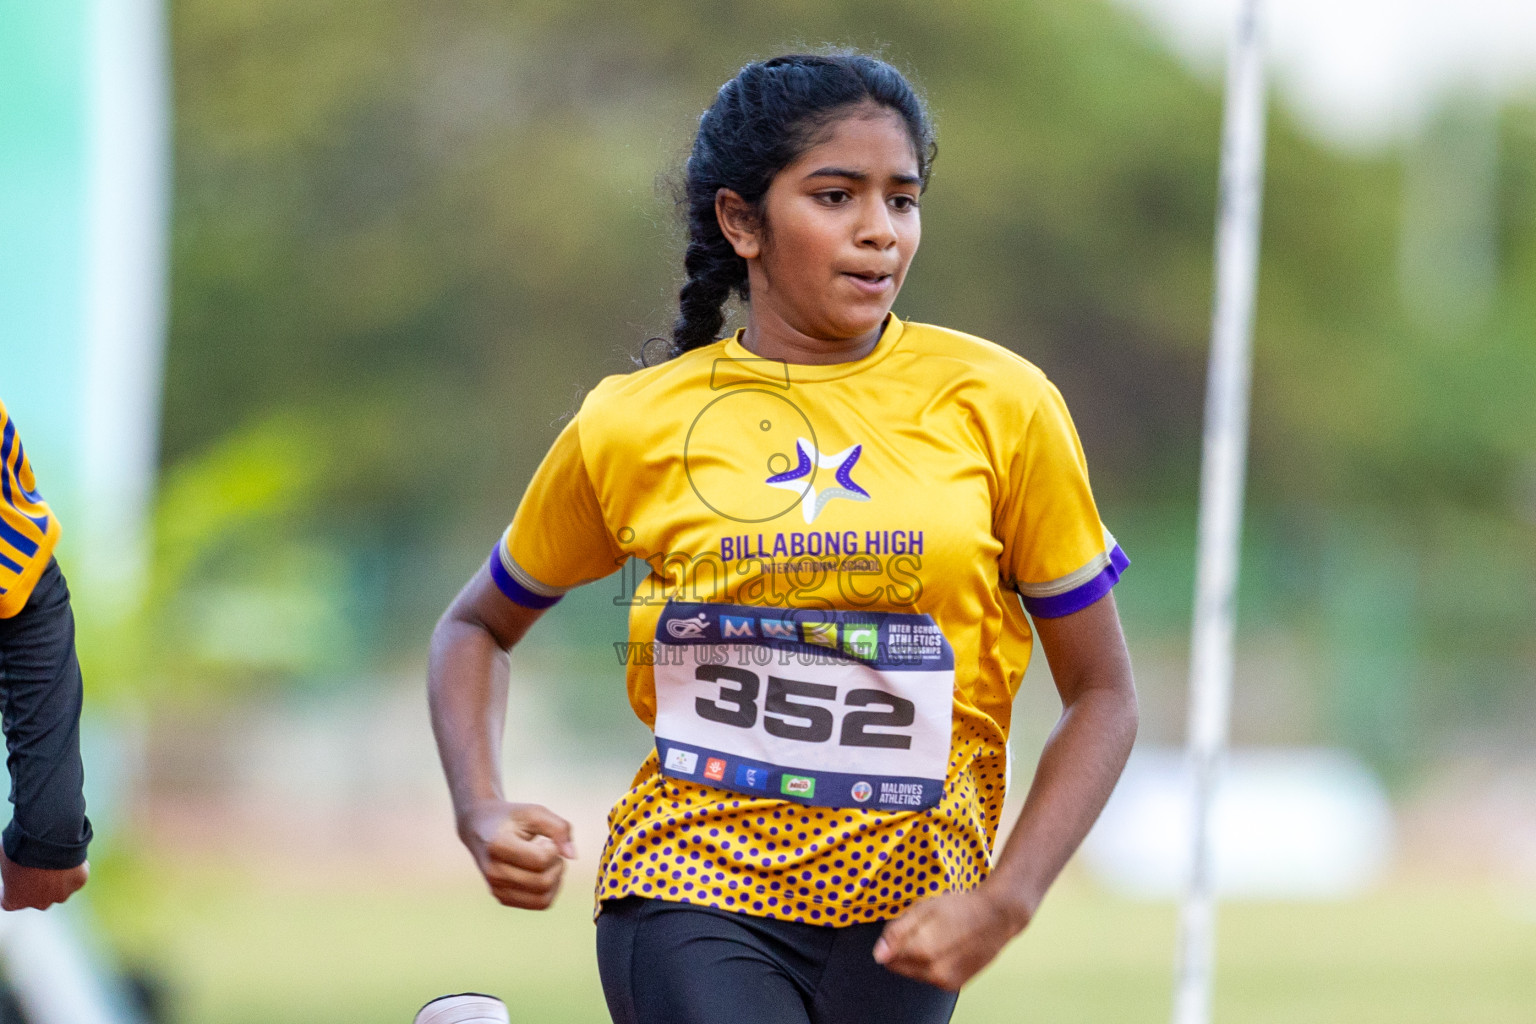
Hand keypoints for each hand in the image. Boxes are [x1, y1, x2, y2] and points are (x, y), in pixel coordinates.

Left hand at [0, 849, 88, 910]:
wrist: (49, 839)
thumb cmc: (21, 848)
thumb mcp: (5, 857)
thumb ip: (9, 869)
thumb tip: (12, 863)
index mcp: (15, 901)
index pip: (10, 902)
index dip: (12, 889)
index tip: (16, 877)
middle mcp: (39, 903)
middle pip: (39, 898)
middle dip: (39, 886)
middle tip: (39, 867)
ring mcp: (61, 894)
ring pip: (60, 889)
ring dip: (58, 879)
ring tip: (56, 860)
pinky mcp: (79, 882)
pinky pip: (77, 876)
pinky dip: (75, 868)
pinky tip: (69, 856)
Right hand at [458, 799, 575, 909]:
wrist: (480, 828)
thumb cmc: (512, 819)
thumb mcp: (535, 812)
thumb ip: (559, 828)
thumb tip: (572, 856)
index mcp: (498, 845)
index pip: (541, 860)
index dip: (553, 848)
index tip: (545, 839)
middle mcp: (493, 871)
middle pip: (543, 882)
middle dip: (557, 865)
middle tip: (549, 849)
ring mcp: (495, 888)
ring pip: (543, 898)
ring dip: (555, 879)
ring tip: (545, 862)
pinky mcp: (502, 898)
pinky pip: (538, 903)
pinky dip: (548, 889)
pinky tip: (540, 872)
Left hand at [873, 883, 1031, 991]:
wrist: (996, 918)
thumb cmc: (960, 908)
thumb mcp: (924, 909)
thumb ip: (897, 932)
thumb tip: (878, 954)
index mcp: (922, 950)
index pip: (887, 956)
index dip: (894, 939)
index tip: (908, 926)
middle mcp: (933, 972)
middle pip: (900, 966)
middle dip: (905, 949)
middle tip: (925, 929)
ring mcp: (946, 981)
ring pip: (915, 973)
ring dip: (919, 958)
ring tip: (939, 937)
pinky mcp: (955, 985)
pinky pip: (931, 978)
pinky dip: (933, 965)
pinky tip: (948, 947)